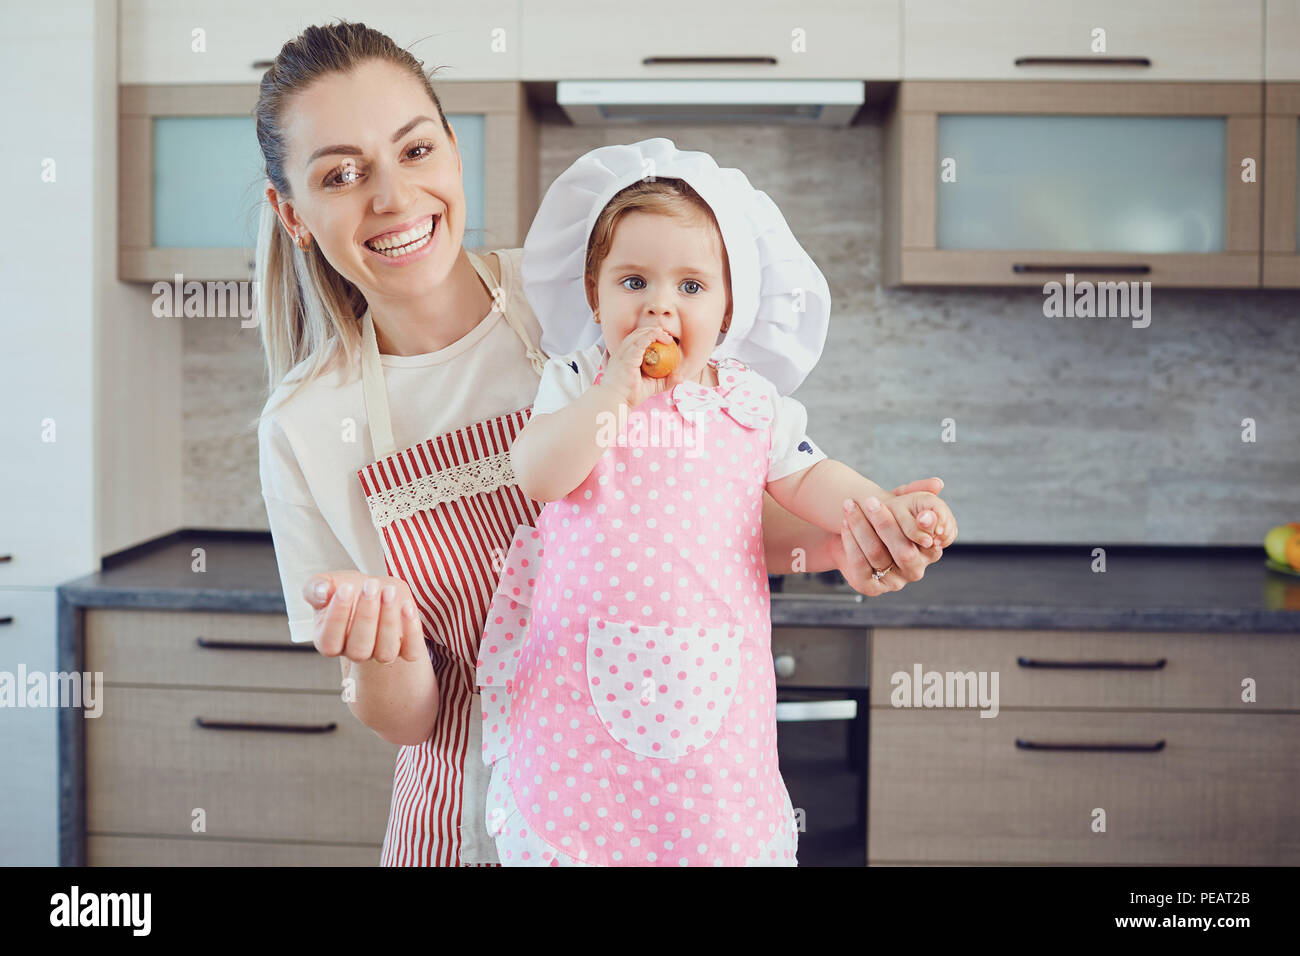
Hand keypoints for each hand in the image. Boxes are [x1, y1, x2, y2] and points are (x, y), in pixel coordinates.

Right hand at [302, 571, 425, 663]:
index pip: (330, 641)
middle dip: (365, 616)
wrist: (377, 590)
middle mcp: (354, 652)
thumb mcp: (328, 583)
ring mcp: (380, 653)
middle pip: (359, 649)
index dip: (337, 616)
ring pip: (385, 652)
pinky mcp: (405, 649)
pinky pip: (411, 651)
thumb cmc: (350, 590)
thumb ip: (316, 587)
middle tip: (370, 587)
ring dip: (388, 621)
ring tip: (389, 592)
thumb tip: (320, 591)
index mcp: (329, 640)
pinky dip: (412, 631)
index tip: (345, 589)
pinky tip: (407, 607)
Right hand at [592, 326, 677, 407]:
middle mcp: (623, 351)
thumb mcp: (653, 386)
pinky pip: (640, 341)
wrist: (616, 401)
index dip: (651, 336)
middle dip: (654, 331)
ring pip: (639, 334)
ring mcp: (623, 352)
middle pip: (638, 333)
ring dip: (655, 332)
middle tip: (668, 338)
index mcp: (626, 356)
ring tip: (668, 338)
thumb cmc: (630, 395)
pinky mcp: (627, 356)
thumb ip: (666, 381)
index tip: (665, 341)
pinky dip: (652, 336)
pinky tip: (662, 338)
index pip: (637, 339)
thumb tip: (681, 377)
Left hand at [830, 478, 955, 594]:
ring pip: (877, 554)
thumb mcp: (899, 500)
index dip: (919, 523)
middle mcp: (915, 570)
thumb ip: (918, 491)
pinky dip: (851, 541)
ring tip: (850, 506)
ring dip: (861, 527)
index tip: (901, 504)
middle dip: (885, 523)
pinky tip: (845, 523)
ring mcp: (894, 582)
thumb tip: (938, 483)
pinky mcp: (871, 587)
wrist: (849, 536)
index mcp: (930, 550)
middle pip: (904, 551)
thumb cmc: (881, 517)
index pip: (927, 539)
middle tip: (871, 501)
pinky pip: (860, 564)